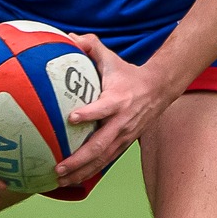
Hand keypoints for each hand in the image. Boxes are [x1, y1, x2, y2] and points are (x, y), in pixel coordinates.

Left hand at [54, 34, 177, 184]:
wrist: (158, 90)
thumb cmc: (127, 74)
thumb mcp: (111, 57)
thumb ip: (90, 45)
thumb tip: (68, 36)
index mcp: (117, 100)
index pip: (103, 108)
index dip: (89, 113)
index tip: (71, 118)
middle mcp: (121, 122)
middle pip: (100, 145)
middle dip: (78, 159)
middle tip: (58, 166)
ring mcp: (123, 136)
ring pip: (101, 159)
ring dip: (81, 172)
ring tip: (60, 180)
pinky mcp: (123, 145)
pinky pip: (104, 162)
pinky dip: (88, 172)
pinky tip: (71, 181)